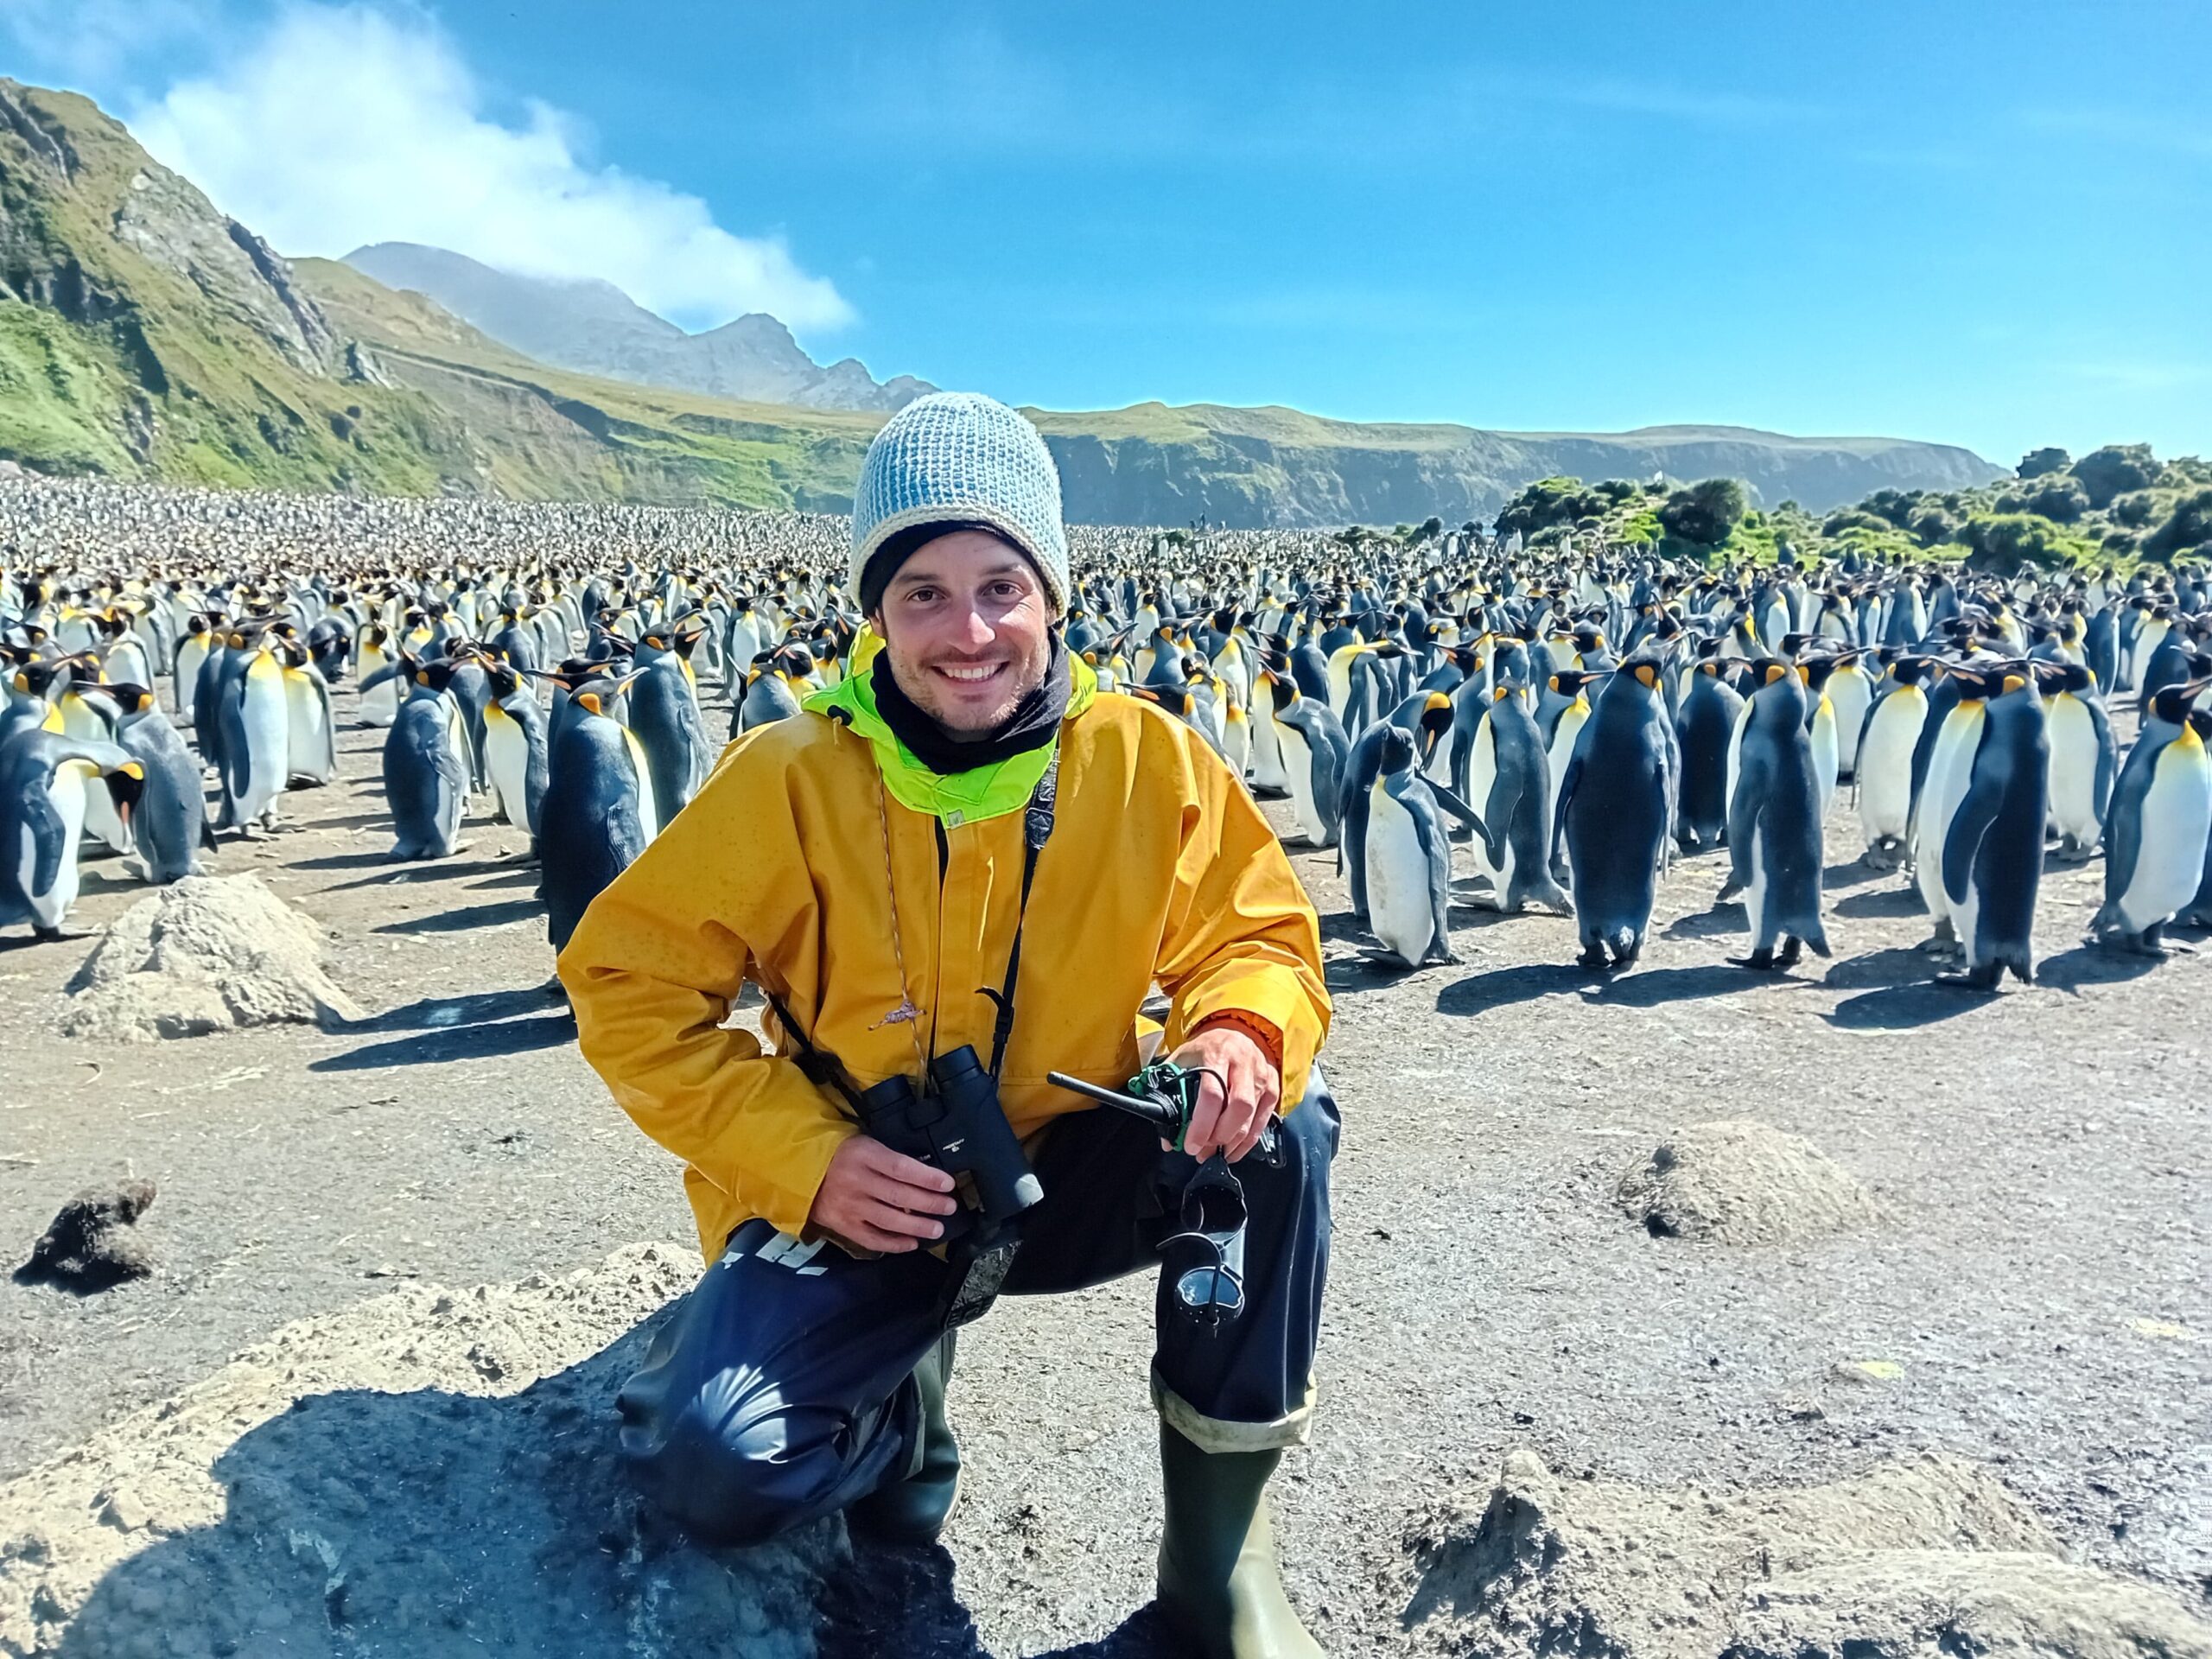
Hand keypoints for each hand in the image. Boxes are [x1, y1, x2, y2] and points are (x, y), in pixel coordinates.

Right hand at [808, 1135, 959, 1252]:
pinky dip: (894, 1243)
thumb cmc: (842, 1154)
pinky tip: (912, 1243)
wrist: (801, 1171)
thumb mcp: (865, 1144)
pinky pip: (872, 1239)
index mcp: (864, 1156)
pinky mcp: (843, 1225)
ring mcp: (849, 1206)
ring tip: (937, 1228)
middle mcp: (856, 1182)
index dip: (927, 1177)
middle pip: (899, 1195)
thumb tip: (926, 1176)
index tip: (948, 1183)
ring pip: (888, 1220)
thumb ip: (890, 1159)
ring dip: (917, 1226)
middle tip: (949, 1207)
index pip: (901, 1168)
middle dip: (929, 1203)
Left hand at [1169, 1024, 1280, 1163]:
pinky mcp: (1273, 1087)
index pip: (1212, 1094)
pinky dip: (1248, 1141)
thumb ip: (1171, 1093)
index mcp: (1217, 1053)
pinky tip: (1233, 1149)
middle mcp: (1243, 1063)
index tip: (1191, 1144)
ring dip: (1232, 1142)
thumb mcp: (1183, 1059)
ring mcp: (1261, 1075)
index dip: (1202, 1125)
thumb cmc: (1207, 1048)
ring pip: (1252, 1117)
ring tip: (1215, 1153)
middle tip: (1203, 1150)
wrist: (1236, 1028)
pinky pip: (1263, 1121)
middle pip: (1238, 1107)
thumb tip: (1169, 1137)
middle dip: (1219, 1135)